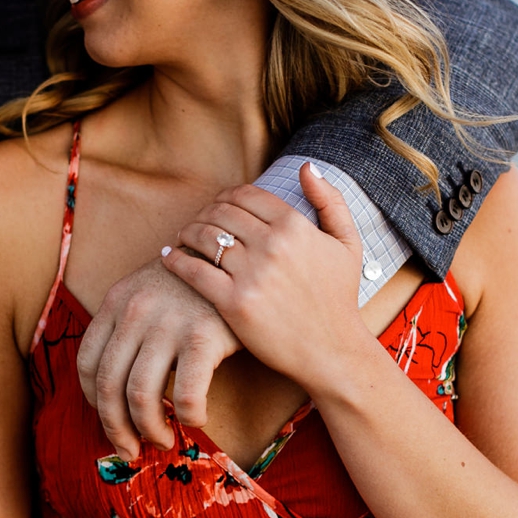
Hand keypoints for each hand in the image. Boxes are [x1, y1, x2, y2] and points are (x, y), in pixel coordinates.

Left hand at [76, 258, 240, 459]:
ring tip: (163, 440)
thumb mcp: (150, 292)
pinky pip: (186, 395)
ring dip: (149, 430)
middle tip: (131, 450)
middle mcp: (135, 311)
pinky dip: (189, 417)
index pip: (86, 363)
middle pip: (108, 385)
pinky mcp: (203, 335)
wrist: (243, 256)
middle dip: (116, 429)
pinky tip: (197, 419)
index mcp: (116, 301)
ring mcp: (168, 322)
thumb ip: (130, 327)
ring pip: (141, 396)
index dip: (94, 402)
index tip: (110, 421)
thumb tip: (116, 385)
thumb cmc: (197, 285)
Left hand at [162, 163, 368, 394]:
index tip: (218, 205)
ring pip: (204, 236)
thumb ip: (330, 200)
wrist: (332, 351)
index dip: (225, 196)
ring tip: (182, 237)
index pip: (245, 194)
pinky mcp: (234, 303)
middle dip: (204, 213)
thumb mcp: (348, 244)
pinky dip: (175, 259)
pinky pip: (193, 270)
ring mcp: (252, 274)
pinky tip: (169, 257)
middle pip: (220, 212)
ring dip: (187, 232)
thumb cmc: (339, 299)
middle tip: (197, 222)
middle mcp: (272, 245)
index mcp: (295, 226)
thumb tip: (306, 166)